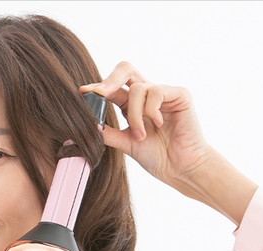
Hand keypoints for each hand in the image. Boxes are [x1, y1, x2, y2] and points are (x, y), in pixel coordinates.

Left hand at [80, 61, 212, 192]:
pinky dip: (151, 111)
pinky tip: (158, 126)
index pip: (112, 89)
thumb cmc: (157, 157)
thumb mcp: (126, 143)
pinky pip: (155, 92)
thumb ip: (108, 132)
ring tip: (140, 135)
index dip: (97, 89)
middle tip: (99, 93)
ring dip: (134, 115)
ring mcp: (164, 93)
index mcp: (133, 105)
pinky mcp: (179, 94)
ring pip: (137, 89)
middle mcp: (147, 96)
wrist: (180, 169)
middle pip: (125, 69)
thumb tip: (86, 124)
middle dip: (109, 79)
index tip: (82, 92)